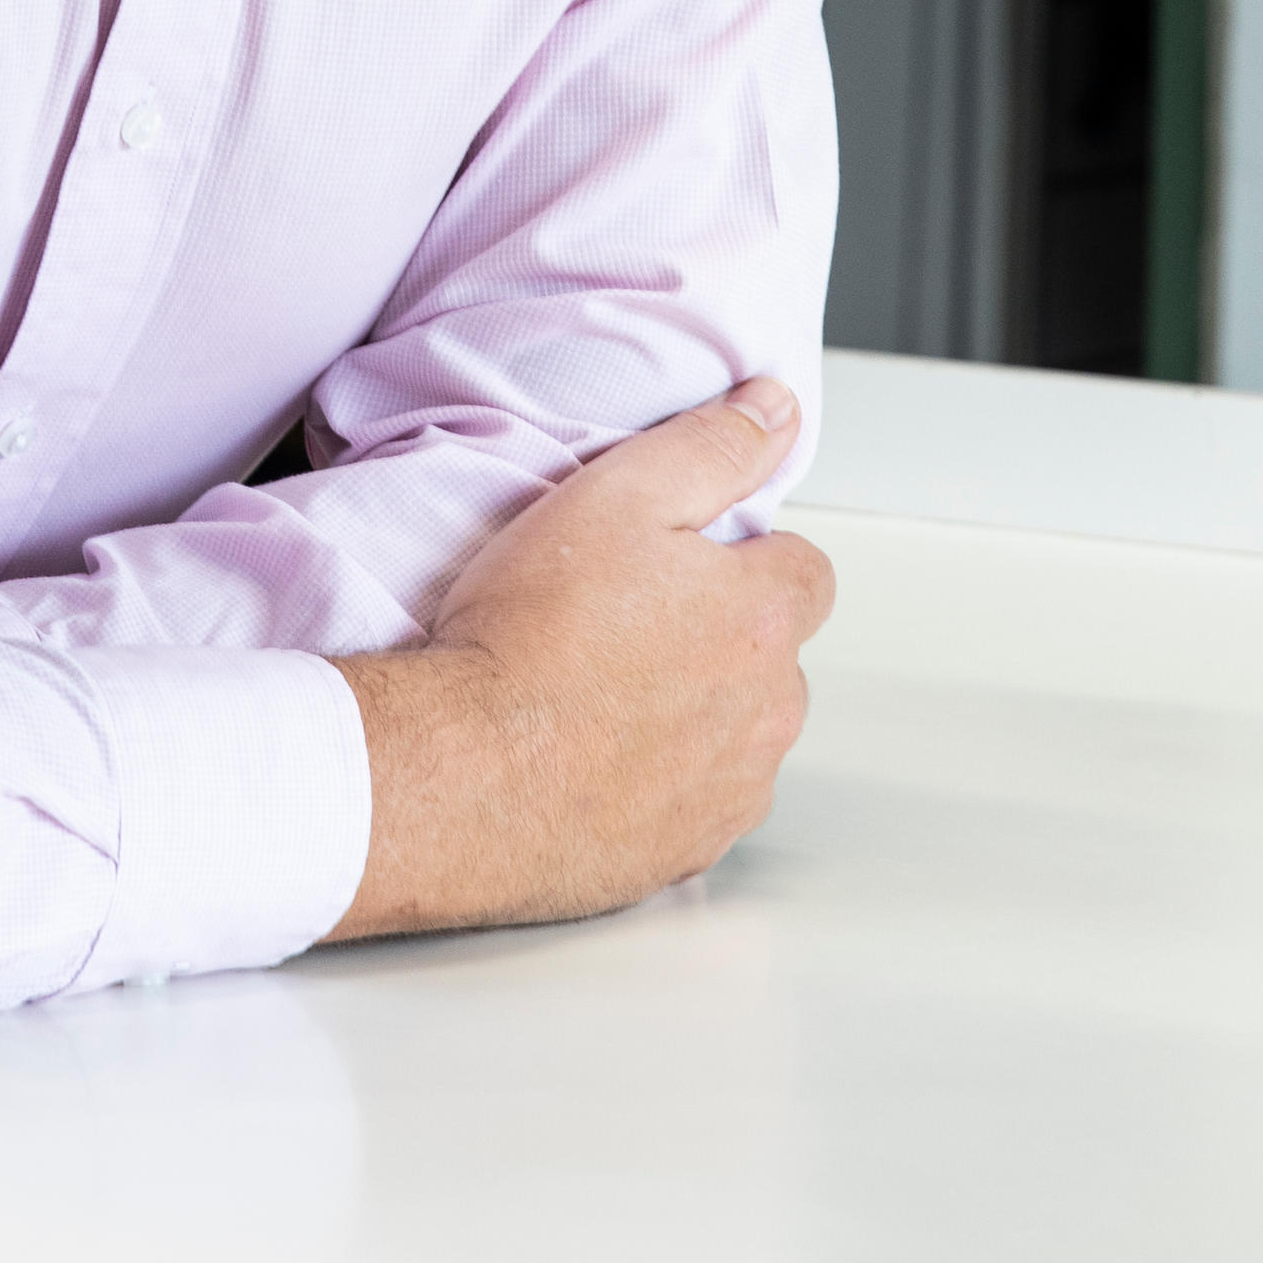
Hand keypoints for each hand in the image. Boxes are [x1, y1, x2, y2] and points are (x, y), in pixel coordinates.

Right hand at [325, 380, 830, 939]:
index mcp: (764, 615)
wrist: (460, 771)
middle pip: (772, 656)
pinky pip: (695, 805)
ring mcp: (731, 790)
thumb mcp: (616, 494)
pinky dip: (660, 783)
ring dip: (693, 714)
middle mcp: (769, 710)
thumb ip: (711, 446)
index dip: (737, 556)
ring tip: (597, 692)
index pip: (802, 569)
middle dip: (718, 636)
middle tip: (618, 624)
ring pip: (738, 735)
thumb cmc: (526, 634)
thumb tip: (775, 410)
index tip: (671, 562)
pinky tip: (592, 758)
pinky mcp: (686, 852)